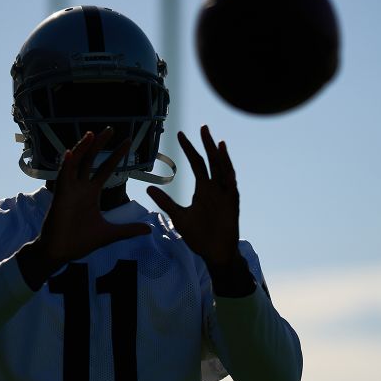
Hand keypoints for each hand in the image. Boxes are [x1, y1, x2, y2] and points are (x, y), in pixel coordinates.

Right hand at [19, 128, 150, 289]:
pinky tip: (71, 152)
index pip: (106, 169)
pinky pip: (62, 176)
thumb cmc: (81, 241)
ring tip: (92, 134)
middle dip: (99, 144)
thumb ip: (128, 230)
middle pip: (91, 160)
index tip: (128, 143)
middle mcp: (80, 187)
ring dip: (83, 148)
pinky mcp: (60, 196)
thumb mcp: (110, 233)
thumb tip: (148, 229)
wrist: (61, 252)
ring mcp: (69, 190)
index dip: (116, 156)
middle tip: (110, 129)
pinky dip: (66, 164)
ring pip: (76, 163)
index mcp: (91, 193)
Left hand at [147, 126, 240, 267]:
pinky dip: (227, 170)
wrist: (215, 253)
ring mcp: (224, 193)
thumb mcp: (178, 217)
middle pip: (211, 161)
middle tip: (202, 127)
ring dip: (219, 155)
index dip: (189, 148)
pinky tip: (224, 160)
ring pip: (222, 169)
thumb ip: (166, 202)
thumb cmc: (199, 236)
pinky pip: (230, 182)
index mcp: (203, 189)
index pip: (196, 163)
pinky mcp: (232, 202)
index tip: (180, 134)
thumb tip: (149, 188)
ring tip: (214, 140)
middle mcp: (215, 187)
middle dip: (206, 144)